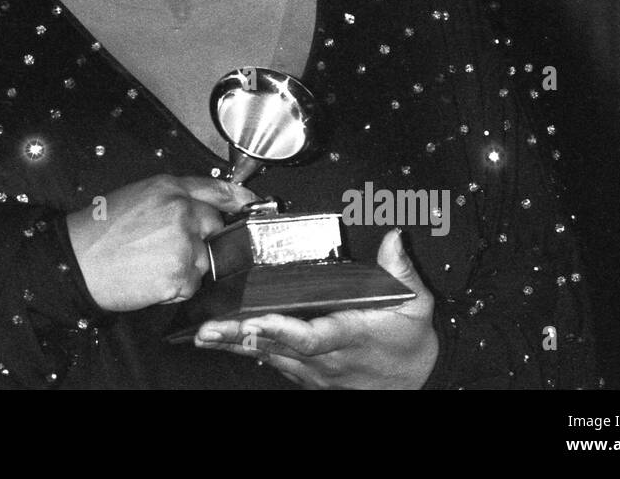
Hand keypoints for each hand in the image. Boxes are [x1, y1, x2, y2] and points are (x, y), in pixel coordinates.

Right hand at [66, 174, 257, 312]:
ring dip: (186, 266)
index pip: (218, 190)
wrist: (75, 263)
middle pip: (215, 226)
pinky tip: (151, 278)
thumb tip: (201, 208)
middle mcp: (181, 212)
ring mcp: (183, 244)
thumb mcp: (136, 197)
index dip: (237, 199)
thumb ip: (172, 199)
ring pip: (205, 259)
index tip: (248, 204)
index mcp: (168, 189)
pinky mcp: (180, 274)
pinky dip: (176, 287)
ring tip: (151, 263)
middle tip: (166, 247)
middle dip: (199, 239)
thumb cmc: (97, 233)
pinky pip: (191, 284)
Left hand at [193, 228, 438, 388]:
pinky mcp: (307, 374)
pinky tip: (223, 341)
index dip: (280, 328)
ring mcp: (313, 369)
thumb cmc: (411, 343)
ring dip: (235, 344)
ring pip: (268, 356)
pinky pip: (272, 360)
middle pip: (276, 346)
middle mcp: (325, 357)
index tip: (255, 319)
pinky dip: (248, 349)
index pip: (310, 335)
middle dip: (239, 337)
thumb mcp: (416, 304)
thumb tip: (393, 237)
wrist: (416, 381)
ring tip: (202, 334)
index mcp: (348, 336)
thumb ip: (402, 270)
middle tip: (206, 329)